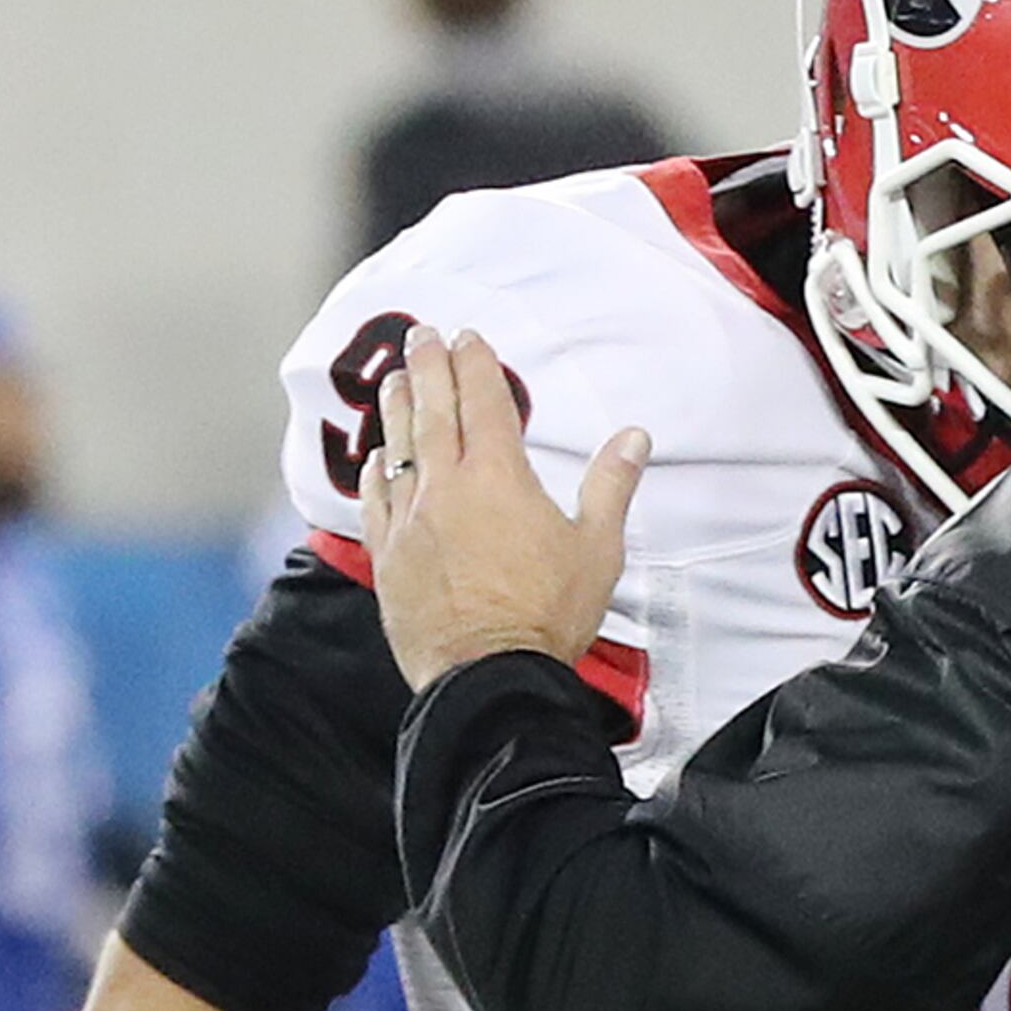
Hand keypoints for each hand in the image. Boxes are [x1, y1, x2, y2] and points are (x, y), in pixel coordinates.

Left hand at [358, 325, 645, 691]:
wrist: (489, 674)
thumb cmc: (548, 614)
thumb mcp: (598, 550)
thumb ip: (611, 486)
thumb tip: (634, 437)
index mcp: (499, 477)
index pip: (484, 403)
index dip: (475, 364)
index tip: (467, 337)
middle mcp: (446, 488)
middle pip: (433, 412)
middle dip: (427, 368)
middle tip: (420, 335)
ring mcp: (411, 521)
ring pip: (399, 449)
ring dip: (396, 409)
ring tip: (393, 381)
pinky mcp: (389, 557)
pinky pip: (376, 502)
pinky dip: (377, 473)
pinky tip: (376, 461)